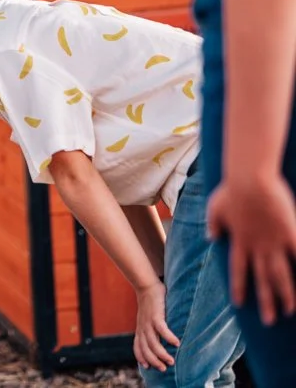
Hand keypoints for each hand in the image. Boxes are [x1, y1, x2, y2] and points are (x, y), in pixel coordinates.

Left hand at [134, 281, 178, 371]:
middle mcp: (143, 328)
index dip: (141, 357)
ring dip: (162, 354)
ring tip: (171, 361)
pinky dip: (168, 337)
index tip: (147, 367)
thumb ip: (153, 328)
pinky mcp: (155, 315)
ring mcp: (148, 322)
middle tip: (164, 368)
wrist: (147, 286)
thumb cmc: (151, 303)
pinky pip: (161, 329)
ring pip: (153, 343)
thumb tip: (162, 339)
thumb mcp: (148, 318)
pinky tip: (177, 343)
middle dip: (153, 361)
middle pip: (145, 349)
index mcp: (141, 329)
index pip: (138, 347)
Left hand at [207, 174, 295, 324]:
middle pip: (262, 278)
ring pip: (282, 273)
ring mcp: (274, 241)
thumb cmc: (230, 190)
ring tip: (290, 310)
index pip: (238, 270)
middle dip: (266, 301)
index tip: (239, 303)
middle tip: (269, 320)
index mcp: (239, 241)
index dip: (239, 286)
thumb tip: (211, 238)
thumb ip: (214, 225)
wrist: (250, 179)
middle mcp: (257, 246)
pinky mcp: (290, 232)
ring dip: (286, 294)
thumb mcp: (215, 208)